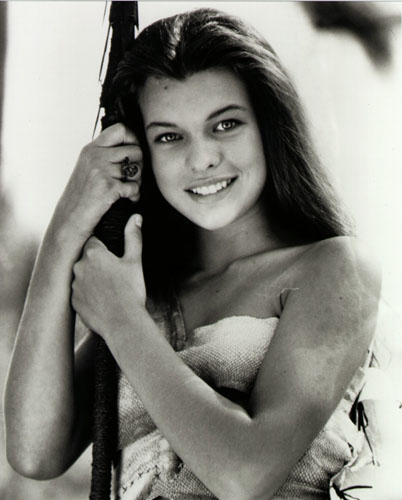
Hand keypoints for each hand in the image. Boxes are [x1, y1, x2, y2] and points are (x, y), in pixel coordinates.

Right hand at [54, 123, 142, 244]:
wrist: (70, 218)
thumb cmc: (81, 196)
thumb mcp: (88, 168)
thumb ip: (104, 155)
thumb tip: (130, 147)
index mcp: (91, 149)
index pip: (120, 129)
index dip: (133, 139)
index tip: (133, 152)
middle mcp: (96, 156)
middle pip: (135, 150)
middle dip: (139, 165)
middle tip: (133, 177)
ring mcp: (102, 171)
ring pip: (137, 169)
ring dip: (138, 181)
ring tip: (129, 188)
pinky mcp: (108, 188)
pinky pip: (134, 187)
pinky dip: (135, 195)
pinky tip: (128, 199)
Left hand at [71, 214, 145, 339]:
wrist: (123, 324)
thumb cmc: (131, 291)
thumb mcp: (134, 261)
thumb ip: (133, 237)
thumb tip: (135, 217)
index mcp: (93, 254)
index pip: (93, 241)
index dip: (104, 247)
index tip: (113, 255)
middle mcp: (78, 267)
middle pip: (86, 258)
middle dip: (97, 263)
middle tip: (114, 274)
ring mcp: (73, 286)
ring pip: (82, 276)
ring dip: (91, 278)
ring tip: (109, 289)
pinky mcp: (73, 302)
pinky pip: (79, 293)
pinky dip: (88, 294)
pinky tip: (102, 300)